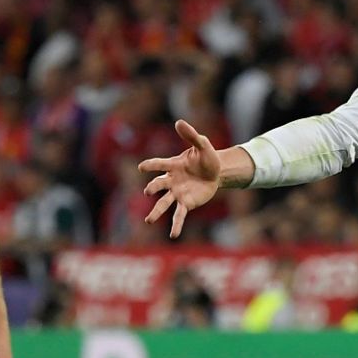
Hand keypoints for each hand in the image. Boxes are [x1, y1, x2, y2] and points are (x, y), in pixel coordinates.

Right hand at [139, 119, 221, 237]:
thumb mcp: (203, 145)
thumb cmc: (206, 157)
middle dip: (153, 188)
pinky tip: (173, 235)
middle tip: (149, 192)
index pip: (159, 164)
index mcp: (173, 165)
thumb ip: (191, 135)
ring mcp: (177, 193)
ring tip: (148, 221)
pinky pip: (179, 215)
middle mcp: (171, 180)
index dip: (150, 165)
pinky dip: (176, 225)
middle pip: (159, 185)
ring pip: (164, 204)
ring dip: (156, 212)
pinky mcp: (186, 203)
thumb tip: (178, 122)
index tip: (141, 168)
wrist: (216, 172)